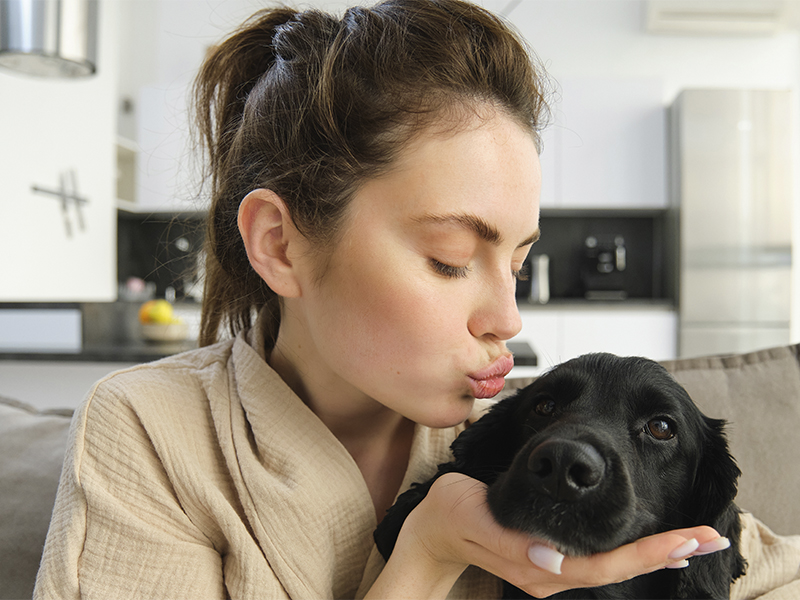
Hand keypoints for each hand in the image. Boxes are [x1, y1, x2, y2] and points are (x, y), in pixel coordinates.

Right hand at [370, 473, 728, 598]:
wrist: (432, 529)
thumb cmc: (452, 515)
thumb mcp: (474, 518)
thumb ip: (508, 541)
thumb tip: (549, 557)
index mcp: (535, 565)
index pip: (603, 565)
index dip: (646, 553)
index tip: (686, 539)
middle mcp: (549, 574)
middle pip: (617, 568)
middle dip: (665, 552)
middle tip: (709, 537)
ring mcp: (548, 570)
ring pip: (611, 565)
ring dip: (652, 551)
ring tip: (689, 539)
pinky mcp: (546, 559)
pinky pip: (597, 559)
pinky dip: (627, 549)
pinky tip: (642, 541)